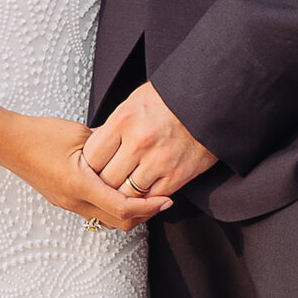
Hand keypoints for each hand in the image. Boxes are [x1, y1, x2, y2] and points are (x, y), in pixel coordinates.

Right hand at [0, 109, 175, 230]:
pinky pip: (95, 211)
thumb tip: (133, 147)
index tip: (167, 199)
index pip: (123, 207)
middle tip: (161, 200)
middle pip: (119, 222)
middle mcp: (73, 201)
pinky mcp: (63, 200)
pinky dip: (113, 207)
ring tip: (145, 195)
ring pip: (107, 220)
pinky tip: (121, 190)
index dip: (149, 206)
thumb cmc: (39, 134)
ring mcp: (67, 204)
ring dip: (129, 213)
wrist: (5, 142)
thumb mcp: (80, 134)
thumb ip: (109, 144)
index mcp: (79, 185)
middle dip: (144, 214)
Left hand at [82, 83, 217, 205]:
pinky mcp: (178, 174)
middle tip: (104, 183)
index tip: (91, 168)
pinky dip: (146, 198)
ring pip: (127, 194)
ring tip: (123, 188)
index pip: (91, 157)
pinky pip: (152, 198)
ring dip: (123, 194)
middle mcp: (140, 141)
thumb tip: (91, 150)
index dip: (88, 166)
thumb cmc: (169, 100)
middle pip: (106, 180)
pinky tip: (144, 190)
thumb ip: (112, 129)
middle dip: (103, 184)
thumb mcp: (133, 103)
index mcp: (124, 120)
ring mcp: (160, 160)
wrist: (210, 101)